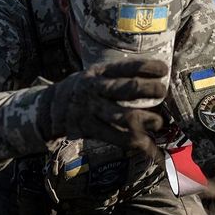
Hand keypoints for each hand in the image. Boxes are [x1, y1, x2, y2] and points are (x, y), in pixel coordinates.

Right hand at [39, 59, 167, 150]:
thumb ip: (118, 75)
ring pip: (125, 117)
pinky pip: (120, 139)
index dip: (147, 67)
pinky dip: (139, 144)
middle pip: (128, 89)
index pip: (126, 67)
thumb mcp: (94, 74)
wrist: (51, 108)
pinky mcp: (92, 129)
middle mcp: (96, 90)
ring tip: (157, 121)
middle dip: (150, 90)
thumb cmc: (83, 89)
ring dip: (147, 119)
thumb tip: (154, 77)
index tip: (163, 70)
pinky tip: (151, 146)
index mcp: (98, 74)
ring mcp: (93, 111)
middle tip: (161, 93)